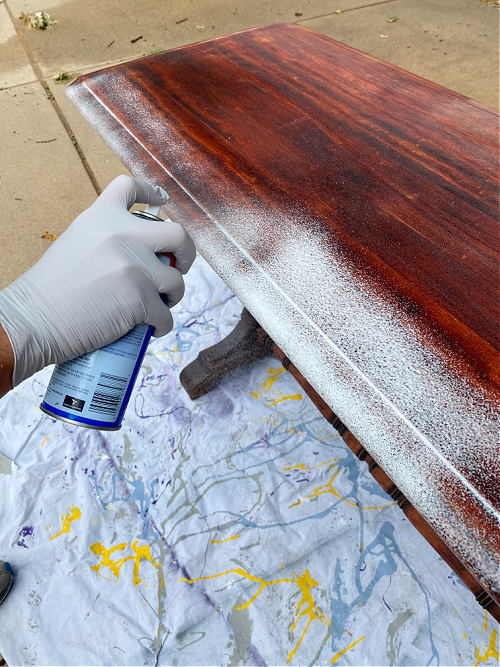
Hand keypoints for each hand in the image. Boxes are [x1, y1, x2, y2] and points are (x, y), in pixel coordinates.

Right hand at [0, 175, 196, 387]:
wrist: (34, 318)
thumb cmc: (49, 290)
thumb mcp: (76, 244)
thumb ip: (106, 240)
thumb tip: (138, 254)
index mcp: (102, 217)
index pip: (130, 187)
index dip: (150, 191)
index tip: (161, 199)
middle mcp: (123, 235)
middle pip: (178, 234)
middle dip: (187, 253)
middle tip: (181, 266)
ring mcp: (135, 267)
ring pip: (176, 280)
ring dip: (173, 295)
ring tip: (160, 304)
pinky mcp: (141, 299)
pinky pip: (166, 314)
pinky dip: (162, 324)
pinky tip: (153, 328)